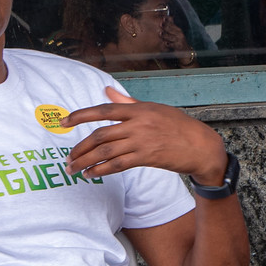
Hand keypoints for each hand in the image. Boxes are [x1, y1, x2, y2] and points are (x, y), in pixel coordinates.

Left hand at [66, 86, 228, 181]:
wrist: (201, 146)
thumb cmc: (179, 126)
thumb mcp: (155, 109)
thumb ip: (128, 102)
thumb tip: (107, 91)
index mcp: (139, 109)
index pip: (103, 110)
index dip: (80, 116)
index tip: (63, 122)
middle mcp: (138, 124)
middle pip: (100, 135)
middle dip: (80, 147)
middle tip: (68, 158)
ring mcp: (142, 141)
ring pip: (105, 152)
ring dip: (86, 162)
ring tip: (74, 169)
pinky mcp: (147, 157)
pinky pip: (117, 165)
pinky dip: (101, 170)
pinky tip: (91, 174)